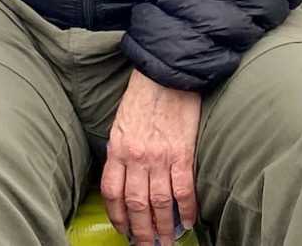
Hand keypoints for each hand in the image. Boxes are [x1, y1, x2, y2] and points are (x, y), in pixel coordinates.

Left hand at [102, 68, 200, 245]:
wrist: (166, 73)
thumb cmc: (143, 96)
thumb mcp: (121, 123)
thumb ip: (121, 152)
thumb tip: (124, 179)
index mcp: (118, 149)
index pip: (112, 193)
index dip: (117, 216)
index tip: (123, 230)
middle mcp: (137, 157)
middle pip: (136, 205)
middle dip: (140, 232)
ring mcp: (160, 157)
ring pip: (159, 204)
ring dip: (163, 227)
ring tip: (166, 241)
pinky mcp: (182, 154)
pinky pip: (184, 190)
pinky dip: (187, 210)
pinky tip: (189, 221)